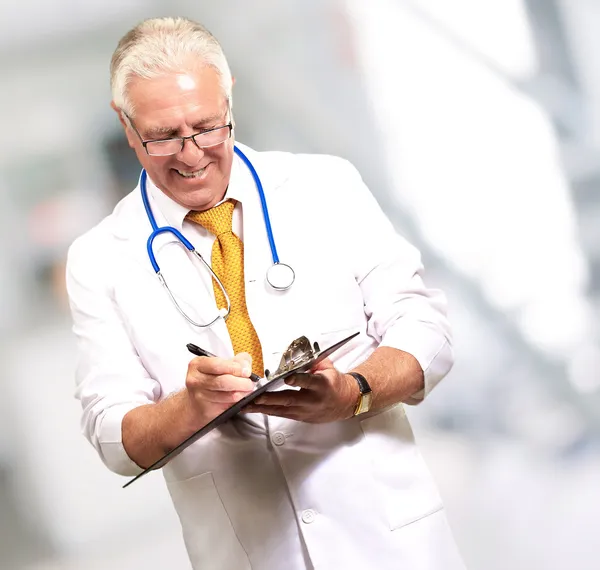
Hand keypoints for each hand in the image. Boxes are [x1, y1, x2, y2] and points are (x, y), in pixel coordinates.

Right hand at [185, 352, 254, 424]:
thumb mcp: (223, 364)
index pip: (217, 365)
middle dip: (242, 382)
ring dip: (242, 393)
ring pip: (229, 395)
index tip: (246, 371)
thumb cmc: (212, 379)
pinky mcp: (207, 410)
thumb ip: (238, 360)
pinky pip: (229, 405)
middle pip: (224, 381)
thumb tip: (246, 367)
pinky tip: (240, 397)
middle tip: (249, 383)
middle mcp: (196, 380)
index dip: (235, 368)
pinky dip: (238, 402)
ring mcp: (200, 396)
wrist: (197, 401)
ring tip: (247, 390)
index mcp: (197, 365)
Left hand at [244, 358, 358, 422]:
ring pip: (281, 410)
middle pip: (289, 399)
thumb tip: (299, 354)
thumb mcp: (329, 368)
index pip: (309, 381)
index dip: (298, 380)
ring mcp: (305, 411)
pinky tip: (254, 409)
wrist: (346, 402)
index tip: (287, 378)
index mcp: (322, 384)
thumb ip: (313, 361)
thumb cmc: (335, 383)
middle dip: (270, 398)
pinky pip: (281, 414)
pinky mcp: (300, 417)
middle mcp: (313, 399)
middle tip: (255, 396)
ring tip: (246, 405)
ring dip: (263, 407)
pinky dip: (267, 411)